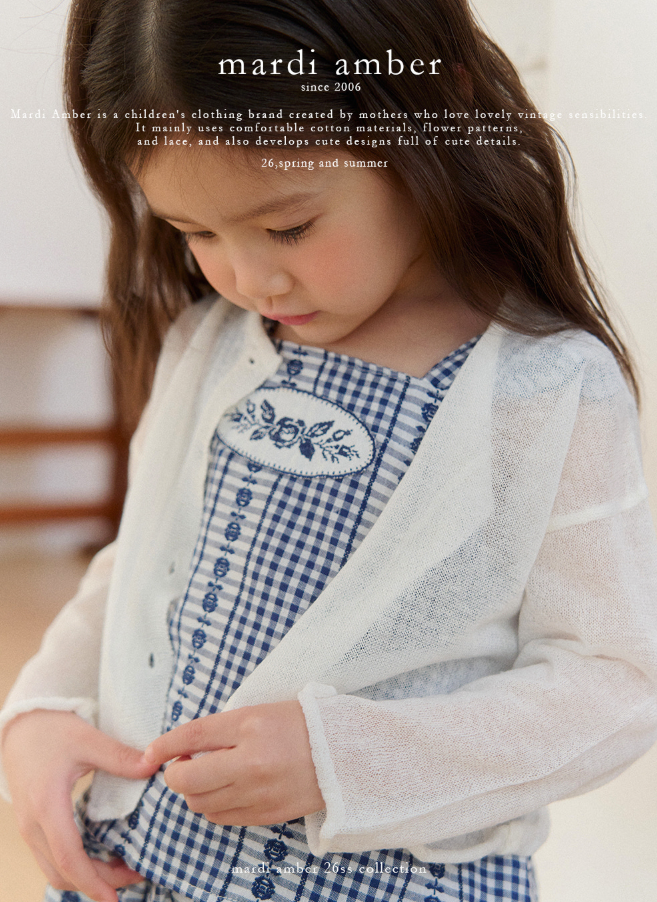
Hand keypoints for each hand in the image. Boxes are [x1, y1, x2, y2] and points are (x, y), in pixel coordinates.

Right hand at [2, 710, 158, 901]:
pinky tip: (101, 858)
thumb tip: (154, 765)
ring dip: (86, 877)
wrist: (22, 726)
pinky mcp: (33, 826)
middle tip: (136, 877)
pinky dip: (75, 866)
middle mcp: (33, 824)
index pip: (68, 857)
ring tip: (123, 871)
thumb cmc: (53, 731)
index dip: (92, 881)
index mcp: (47, 805)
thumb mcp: (88, 739)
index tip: (114, 898)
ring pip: (54, 869)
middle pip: (62, 871)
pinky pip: (51, 858)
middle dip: (98, 883)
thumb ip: (120, 756)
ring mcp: (29, 828)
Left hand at [145, 701, 324, 825]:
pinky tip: (225, 790)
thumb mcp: (259, 712)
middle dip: (176, 774)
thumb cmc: (301, 724)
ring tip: (209, 776)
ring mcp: (258, 793)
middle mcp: (251, 762)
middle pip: (188, 780)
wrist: (344, 754)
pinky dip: (213, 806)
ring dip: (194, 791)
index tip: (151, 753)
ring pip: (200, 804)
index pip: (192, 736)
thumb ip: (221, 729)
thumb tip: (180, 748)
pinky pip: (221, 818)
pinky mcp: (266, 815)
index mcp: (250, 725)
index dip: (164, 745)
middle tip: (185, 763)